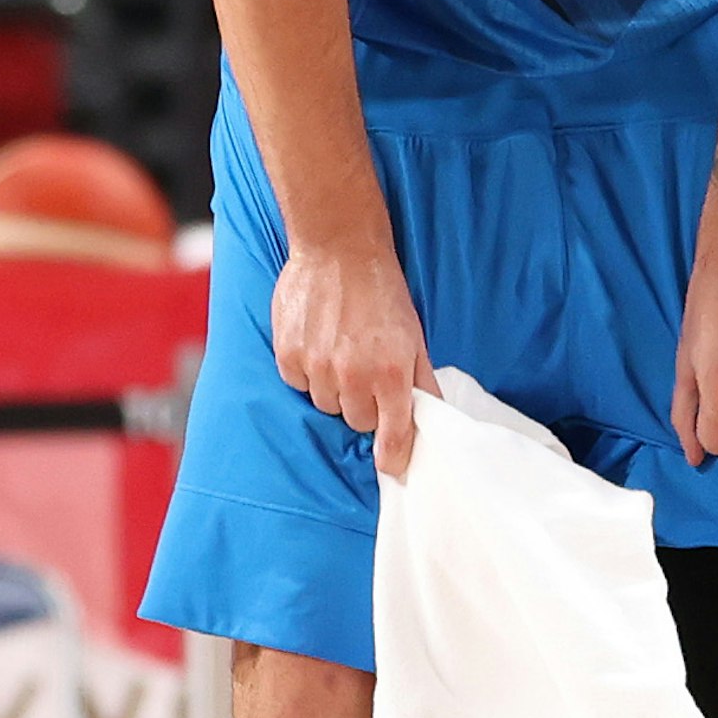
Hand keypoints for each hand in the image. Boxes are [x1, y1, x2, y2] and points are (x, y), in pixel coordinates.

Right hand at [270, 235, 432, 478]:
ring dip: (334, 388)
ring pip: (325, 404)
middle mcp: (353, 376)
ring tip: (341, 351)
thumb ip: (421, 380)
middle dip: (363, 406)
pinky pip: (298, 383)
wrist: (340, 249)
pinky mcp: (288, 354)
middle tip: (366, 373)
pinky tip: (317, 343)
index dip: (393, 457)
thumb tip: (430, 415)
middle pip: (356, 422)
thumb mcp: (415, 337)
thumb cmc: (382, 293)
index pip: (392, 436)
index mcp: (391, 374)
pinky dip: (307, 371)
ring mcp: (317, 366)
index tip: (393, 468)